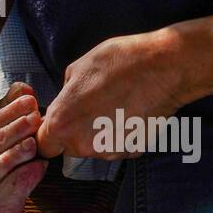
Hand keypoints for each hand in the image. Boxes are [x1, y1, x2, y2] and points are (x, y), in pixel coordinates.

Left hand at [36, 11, 212, 160]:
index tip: (60, 122)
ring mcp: (109, 151)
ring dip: (100, 133)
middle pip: (70, 148)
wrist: (168, 66)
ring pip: (95, 147)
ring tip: (115, 105)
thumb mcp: (78, 68)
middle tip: (92, 106)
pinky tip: (131, 111)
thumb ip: (64, 94)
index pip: (44, 145)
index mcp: (62, 124)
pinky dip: (121, 134)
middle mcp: (82, 144)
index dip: (50, 134)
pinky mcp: (132, 151)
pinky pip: (118, 145)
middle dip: (76, 132)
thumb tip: (64, 101)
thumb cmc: (121, 61)